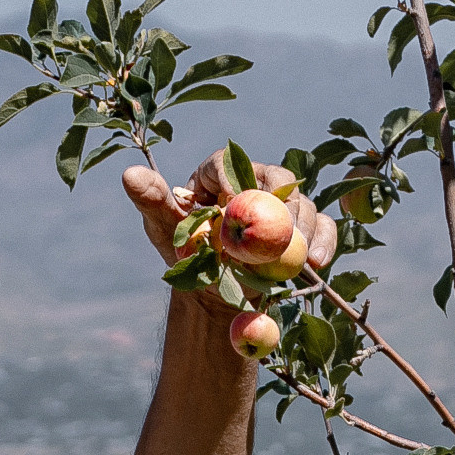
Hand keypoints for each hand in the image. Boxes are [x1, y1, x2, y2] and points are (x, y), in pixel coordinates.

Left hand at [123, 148, 338, 309]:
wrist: (214, 290)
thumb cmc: (185, 253)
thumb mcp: (165, 228)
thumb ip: (153, 201)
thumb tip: (128, 174)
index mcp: (218, 173)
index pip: (228, 164)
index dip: (234, 180)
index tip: (235, 206)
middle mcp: (255, 183)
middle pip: (277, 178)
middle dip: (280, 205)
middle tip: (280, 233)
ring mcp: (283, 207)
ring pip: (303, 203)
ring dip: (304, 229)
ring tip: (299, 258)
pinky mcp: (304, 230)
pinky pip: (325, 227)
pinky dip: (326, 242)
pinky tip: (319, 264)